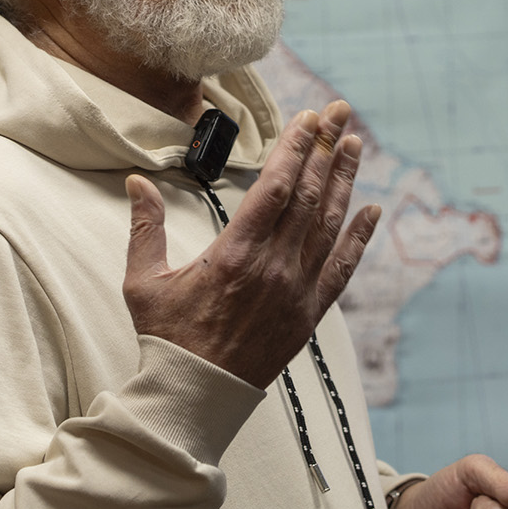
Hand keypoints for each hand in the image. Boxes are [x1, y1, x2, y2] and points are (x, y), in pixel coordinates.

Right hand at [123, 100, 380, 388]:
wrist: (194, 395)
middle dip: (324, 149)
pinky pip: (343, 269)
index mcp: (235, 254)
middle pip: (307, 196)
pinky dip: (359, 237)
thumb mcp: (144, 280)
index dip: (294, 148)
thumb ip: (145, 227)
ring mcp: (296, 291)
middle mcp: (273, 268)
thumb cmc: (167, 338)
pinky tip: (372, 209)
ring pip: (329, 225)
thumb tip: (135, 182)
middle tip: (339, 112)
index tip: (308, 118)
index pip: (274, 187)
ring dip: (344, 180)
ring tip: (353, 143)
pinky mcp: (309, 314)